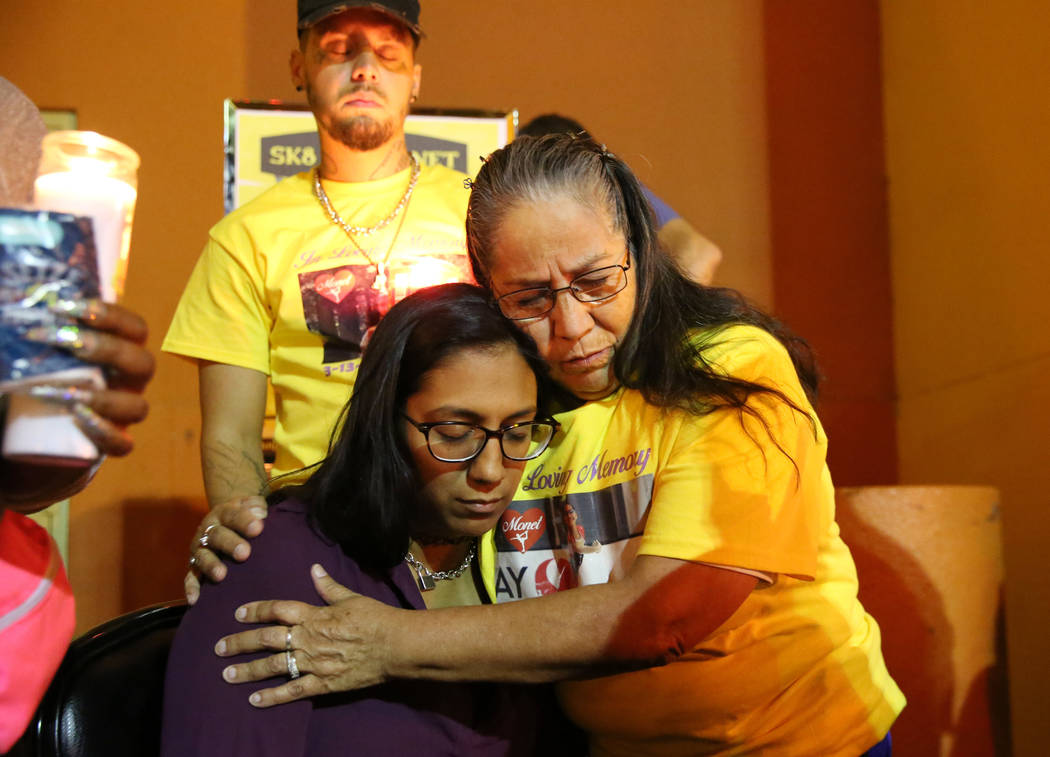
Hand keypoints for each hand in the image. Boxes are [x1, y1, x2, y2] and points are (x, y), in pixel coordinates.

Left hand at [24, 300, 153, 456]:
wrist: (33, 428)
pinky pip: (122, 444)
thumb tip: (12, 296)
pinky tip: (77, 419)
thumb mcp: (44, 349)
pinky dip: (103, 431)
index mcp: (122, 352)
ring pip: (138, 406)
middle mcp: (130, 382)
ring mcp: (124, 414)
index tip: (66, 307)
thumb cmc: (40, 375)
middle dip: (105, 348)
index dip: (110, 315)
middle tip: (61, 340)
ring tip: (63, 392)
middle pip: (143, 363)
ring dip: (103, 397)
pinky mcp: (111, 443)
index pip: (135, 329)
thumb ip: (36, 327)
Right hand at [186, 495, 267, 603]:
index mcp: (223, 513)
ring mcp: (200, 549)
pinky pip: (191, 577)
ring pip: (202, 556)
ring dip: (211, 566)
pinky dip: (191, 588)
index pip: (232, 515)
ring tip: (221, 575)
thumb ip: (256, 507)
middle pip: (216, 536)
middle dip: (230, 544)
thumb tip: (259, 512)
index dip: (244, 521)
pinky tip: (194, 599)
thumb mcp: (252, 506)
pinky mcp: (195, 567)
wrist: (229, 520)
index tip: (258, 528)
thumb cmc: (247, 516)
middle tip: (244, 553)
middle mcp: (208, 531)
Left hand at [215, 564, 399, 705]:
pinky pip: (293, 691)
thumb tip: (314, 569)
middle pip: (266, 639)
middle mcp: (308, 638)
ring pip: (273, 666)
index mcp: (314, 615)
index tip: (238, 613)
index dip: (255, 610)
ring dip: (247, 671)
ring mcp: (313, 662)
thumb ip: (329, 586)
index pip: (277, 609)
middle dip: (239, 642)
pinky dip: (273, 697)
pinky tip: (254, 701)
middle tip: (218, 648)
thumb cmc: (376, 618)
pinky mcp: (323, 684)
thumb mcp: (352, 597)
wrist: (395, 645)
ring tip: (227, 674)